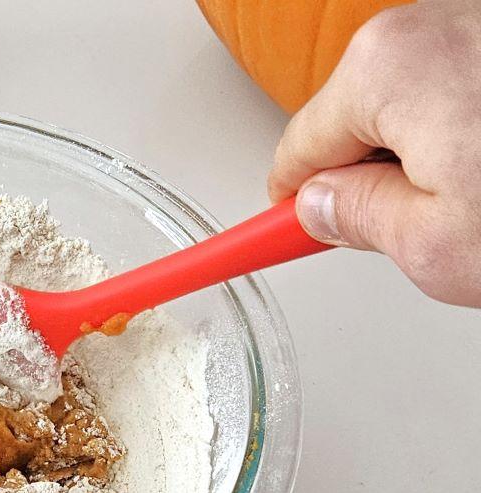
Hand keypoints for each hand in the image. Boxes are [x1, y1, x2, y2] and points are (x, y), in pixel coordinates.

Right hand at [268, 0, 480, 306]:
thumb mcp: (439, 247)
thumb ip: (356, 224)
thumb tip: (323, 209)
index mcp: (386, 69)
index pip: (295, 154)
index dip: (282, 209)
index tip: (256, 236)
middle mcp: (431, 25)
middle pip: (358, 126)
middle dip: (378, 183)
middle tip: (432, 232)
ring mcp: (480, 22)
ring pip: (419, 112)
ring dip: (440, 162)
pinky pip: (470, 93)